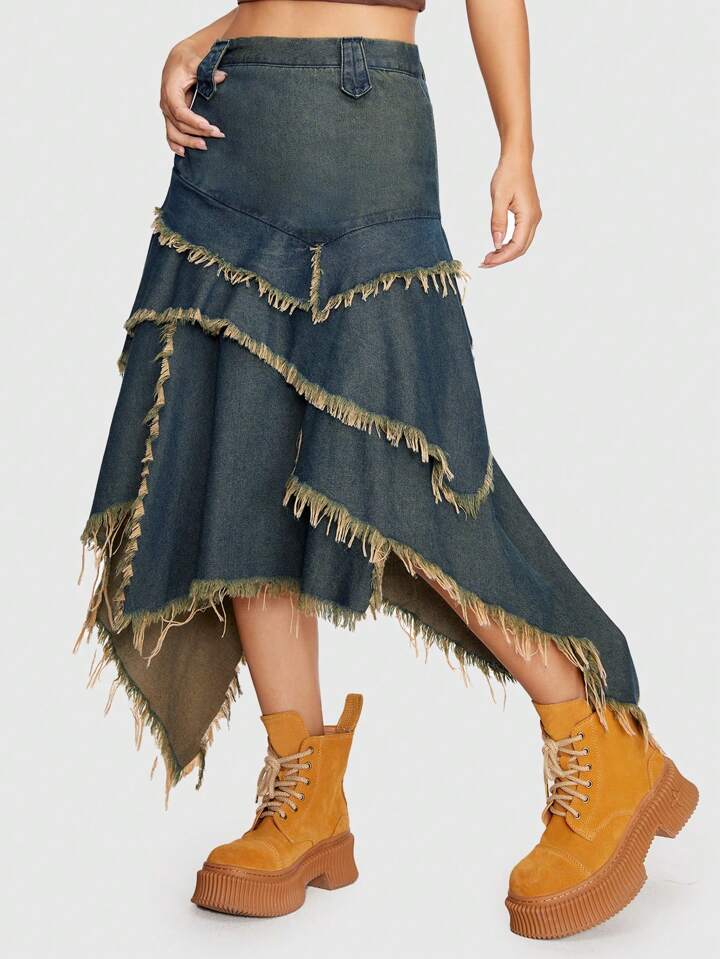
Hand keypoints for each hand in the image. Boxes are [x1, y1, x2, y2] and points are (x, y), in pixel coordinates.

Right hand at [160, 42, 225, 156]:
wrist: (179, 59)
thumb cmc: (187, 60)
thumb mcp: (196, 62)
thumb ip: (207, 71)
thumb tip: (222, 77)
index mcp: (170, 90)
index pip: (180, 111)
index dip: (193, 121)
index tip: (208, 126)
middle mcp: (166, 103)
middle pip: (180, 125)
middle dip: (199, 132)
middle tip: (218, 134)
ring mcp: (167, 111)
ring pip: (174, 133)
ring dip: (189, 142)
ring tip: (205, 147)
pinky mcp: (170, 116)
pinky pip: (170, 134)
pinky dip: (175, 145)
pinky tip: (184, 153)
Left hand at [482, 156, 541, 266]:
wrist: (517, 160)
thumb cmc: (508, 174)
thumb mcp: (499, 198)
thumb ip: (498, 222)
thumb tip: (496, 244)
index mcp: (529, 216)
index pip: (516, 246)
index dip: (501, 257)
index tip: (486, 261)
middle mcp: (534, 219)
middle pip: (520, 249)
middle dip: (503, 258)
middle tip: (484, 262)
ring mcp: (533, 217)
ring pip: (521, 244)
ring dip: (506, 253)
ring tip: (489, 256)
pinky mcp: (529, 215)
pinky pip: (521, 236)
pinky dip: (509, 244)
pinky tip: (498, 245)